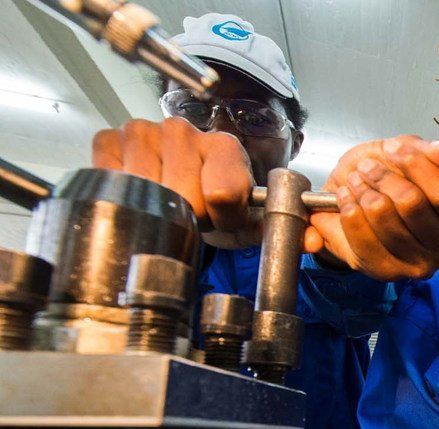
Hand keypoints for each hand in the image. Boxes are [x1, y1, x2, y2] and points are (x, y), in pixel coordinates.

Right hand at [92, 118, 259, 246]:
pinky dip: (124, 196)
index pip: (224, 192)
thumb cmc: (213, 206)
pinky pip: (111, 178)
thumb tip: (262, 221)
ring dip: (156, 208)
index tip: (221, 219)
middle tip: (191, 212)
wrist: (183, 195)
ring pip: (147, 190)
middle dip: (188, 216)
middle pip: (182, 196)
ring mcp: (143, 132)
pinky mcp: (109, 141)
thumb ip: (260, 221)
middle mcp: (182, 130)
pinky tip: (141, 192)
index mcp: (223, 145)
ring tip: (168, 202)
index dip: (222, 218)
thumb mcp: (245, 219)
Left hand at [305, 135, 438, 280]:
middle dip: (383, 178)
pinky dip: (348, 211)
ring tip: (355, 182)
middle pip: (412, 204)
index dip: (415, 165)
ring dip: (362, 192)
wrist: (348, 204)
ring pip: (383, 217)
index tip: (392, 148)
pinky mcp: (384, 272)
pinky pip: (361, 236)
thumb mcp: (413, 157)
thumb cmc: (389, 180)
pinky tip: (346, 201)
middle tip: (366, 167)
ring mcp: (415, 266)